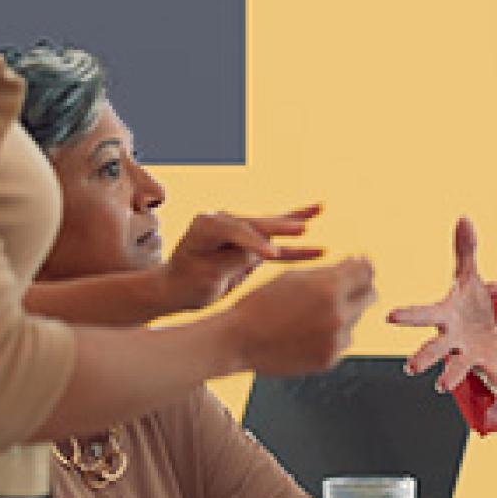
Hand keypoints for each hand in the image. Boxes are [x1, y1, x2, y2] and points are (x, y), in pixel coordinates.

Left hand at [159, 205, 325, 312]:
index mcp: (206, 225)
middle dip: (280, 225)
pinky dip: (296, 249)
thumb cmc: (186, 283)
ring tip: (320, 208)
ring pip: (271, 228)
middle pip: (257, 224)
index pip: (236, 230)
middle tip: (302, 228)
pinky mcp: (250, 245)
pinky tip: (319, 250)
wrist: (177, 289)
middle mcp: (223, 221)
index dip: (255, 242)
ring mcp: (239, 231)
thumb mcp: (206, 275)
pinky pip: (276, 246)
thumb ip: (234, 260)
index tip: (272, 256)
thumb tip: (265, 251)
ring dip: (296, 222)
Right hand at [223, 257, 375, 374]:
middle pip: (371, 295)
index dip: (364, 265)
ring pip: (356, 320)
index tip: (359, 264)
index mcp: (328, 288)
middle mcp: (337, 314)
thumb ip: (330, 271)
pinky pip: (342, 341)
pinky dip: (332, 335)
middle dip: (361, 289)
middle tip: (343, 288)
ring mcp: (335, 340)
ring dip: (343, 314)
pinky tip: (306, 332)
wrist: (238, 340)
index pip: (366, 270)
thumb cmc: (261, 303)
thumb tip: (361, 263)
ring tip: (310, 315)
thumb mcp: (293, 277)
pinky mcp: (329, 359)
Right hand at [389, 218, 496, 405]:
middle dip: (424, 357)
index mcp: (445, 315)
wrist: (485, 327)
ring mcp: (466, 354)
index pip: (425, 314)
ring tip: (441, 386)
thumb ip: (466, 249)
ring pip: (456, 367)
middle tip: (410, 367)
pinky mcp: (485, 365)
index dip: (409, 315)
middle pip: (434, 348)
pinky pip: (491, 378)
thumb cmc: (469, 301)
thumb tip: (464, 217)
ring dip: (450, 376)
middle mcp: (451, 338)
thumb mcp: (469, 274)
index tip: (390, 316)